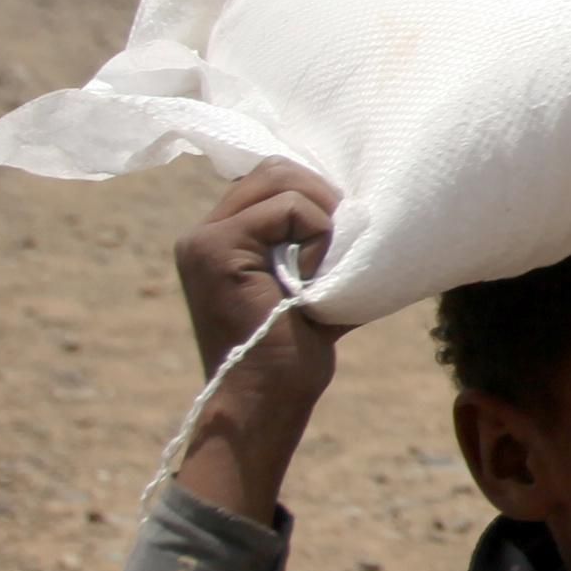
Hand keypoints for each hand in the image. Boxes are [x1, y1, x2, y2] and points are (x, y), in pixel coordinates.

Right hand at [169, 163, 346, 522]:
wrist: (266, 402)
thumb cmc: (293, 355)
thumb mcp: (313, 287)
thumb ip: (320, 246)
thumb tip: (367, 211)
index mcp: (220, 239)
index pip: (270, 180)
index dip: (312, 193)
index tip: (339, 226)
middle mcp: (203, 233)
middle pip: (275, 168)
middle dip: (321, 194)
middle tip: (343, 241)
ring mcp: (204, 238)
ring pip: (283, 179)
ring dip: (323, 215)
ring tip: (327, 266)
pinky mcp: (217, 247)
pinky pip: (290, 208)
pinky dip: (319, 236)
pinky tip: (317, 279)